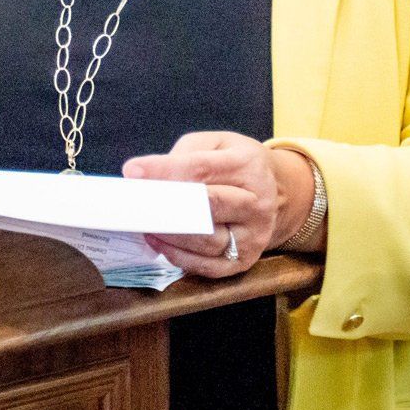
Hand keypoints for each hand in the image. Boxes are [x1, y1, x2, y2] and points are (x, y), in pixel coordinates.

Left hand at [125, 131, 314, 277]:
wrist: (277, 194)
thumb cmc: (236, 165)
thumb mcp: (217, 143)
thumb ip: (185, 154)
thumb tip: (149, 176)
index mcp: (249, 166)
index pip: (202, 169)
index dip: (165, 171)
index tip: (132, 171)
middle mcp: (257, 203)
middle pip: (207, 206)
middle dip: (166, 204)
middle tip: (134, 202)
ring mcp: (253, 237)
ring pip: (205, 240)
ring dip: (168, 233)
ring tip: (142, 222)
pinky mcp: (244, 262)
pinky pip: (206, 266)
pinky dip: (177, 256)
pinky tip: (157, 241)